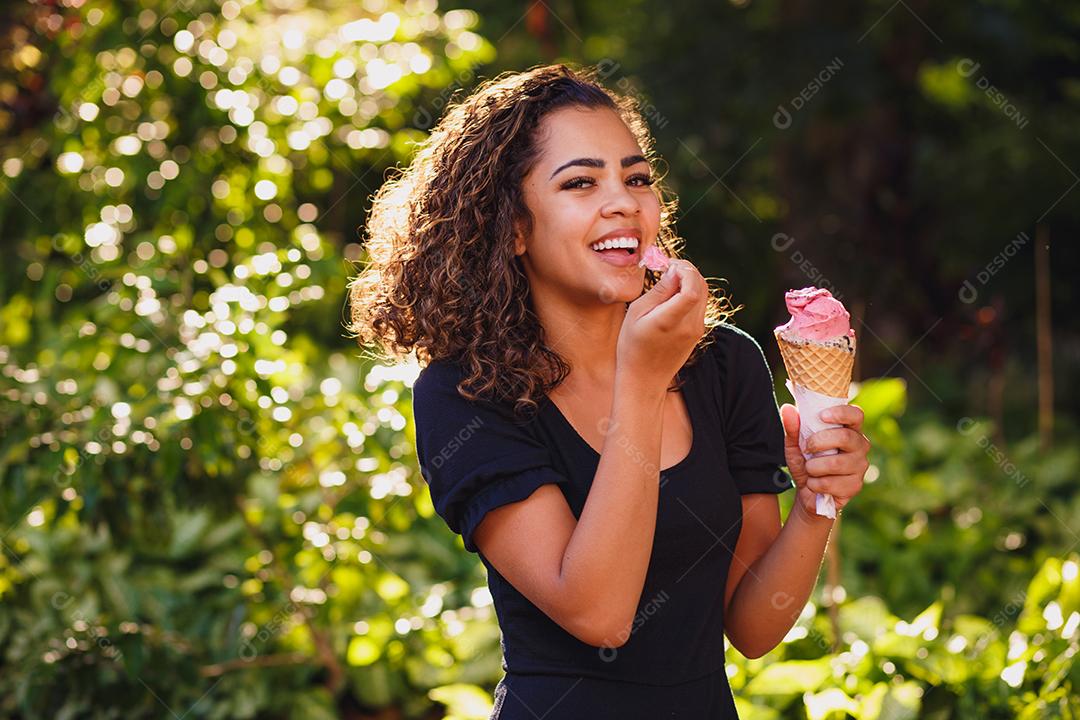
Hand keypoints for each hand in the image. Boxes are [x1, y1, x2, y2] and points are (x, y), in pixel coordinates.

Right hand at [617, 259, 706, 390]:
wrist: (644, 379)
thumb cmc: (632, 346)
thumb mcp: (636, 314)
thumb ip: (659, 291)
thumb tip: (674, 271)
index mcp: (671, 320)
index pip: (692, 288)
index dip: (684, 270)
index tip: (668, 266)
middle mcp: (689, 326)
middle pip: (701, 286)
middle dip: (687, 270)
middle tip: (668, 267)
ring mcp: (696, 331)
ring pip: (704, 294)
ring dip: (690, 280)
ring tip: (668, 279)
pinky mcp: (697, 334)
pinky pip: (700, 305)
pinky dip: (690, 293)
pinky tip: (672, 295)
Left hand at [779, 403, 869, 516]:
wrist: (808, 492)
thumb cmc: (806, 462)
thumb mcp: (795, 444)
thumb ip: (793, 427)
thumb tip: (787, 408)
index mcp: (848, 429)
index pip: (856, 414)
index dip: (841, 413)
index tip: (822, 416)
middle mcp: (860, 445)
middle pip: (845, 437)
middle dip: (819, 442)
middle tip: (807, 448)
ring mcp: (860, 466)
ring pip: (836, 463)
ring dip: (813, 467)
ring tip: (809, 469)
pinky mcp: (855, 485)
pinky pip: (830, 483)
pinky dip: (814, 483)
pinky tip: (815, 483)